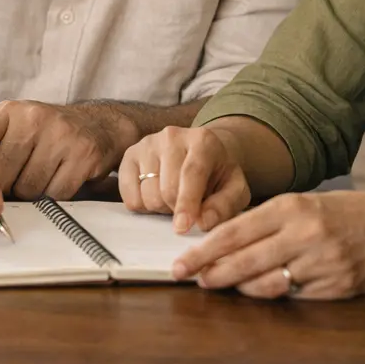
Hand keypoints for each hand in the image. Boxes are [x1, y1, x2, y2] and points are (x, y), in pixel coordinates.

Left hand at [0, 100, 134, 199]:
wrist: (98, 125)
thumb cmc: (45, 134)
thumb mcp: (11, 126)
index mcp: (8, 111)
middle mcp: (33, 118)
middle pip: (1, 174)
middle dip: (3, 188)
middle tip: (11, 187)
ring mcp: (60, 136)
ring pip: (27, 188)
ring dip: (29, 195)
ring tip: (36, 180)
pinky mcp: (82, 156)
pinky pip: (55, 194)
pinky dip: (53, 196)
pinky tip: (57, 181)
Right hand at [118, 125, 249, 232]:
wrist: (201, 153)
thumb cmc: (218, 174)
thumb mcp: (234, 189)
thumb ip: (224, 206)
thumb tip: (203, 222)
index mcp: (203, 140)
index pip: (191, 173)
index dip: (187, 203)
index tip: (182, 227)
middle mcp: (172, 136)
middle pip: (167, 189)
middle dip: (177, 209)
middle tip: (188, 207)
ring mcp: (148, 143)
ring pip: (147, 195)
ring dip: (161, 208)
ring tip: (173, 198)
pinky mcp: (130, 155)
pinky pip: (129, 196)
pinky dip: (143, 205)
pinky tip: (156, 194)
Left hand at [170, 185, 364, 299]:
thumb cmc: (336, 212)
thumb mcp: (298, 203)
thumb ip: (261, 222)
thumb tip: (218, 244)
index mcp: (290, 208)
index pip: (235, 232)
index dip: (204, 251)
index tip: (182, 263)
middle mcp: (305, 234)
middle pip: (246, 261)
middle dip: (213, 273)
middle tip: (191, 279)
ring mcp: (322, 263)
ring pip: (267, 284)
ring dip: (240, 287)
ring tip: (224, 284)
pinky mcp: (337, 287)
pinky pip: (294, 297)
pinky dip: (273, 295)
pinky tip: (261, 290)